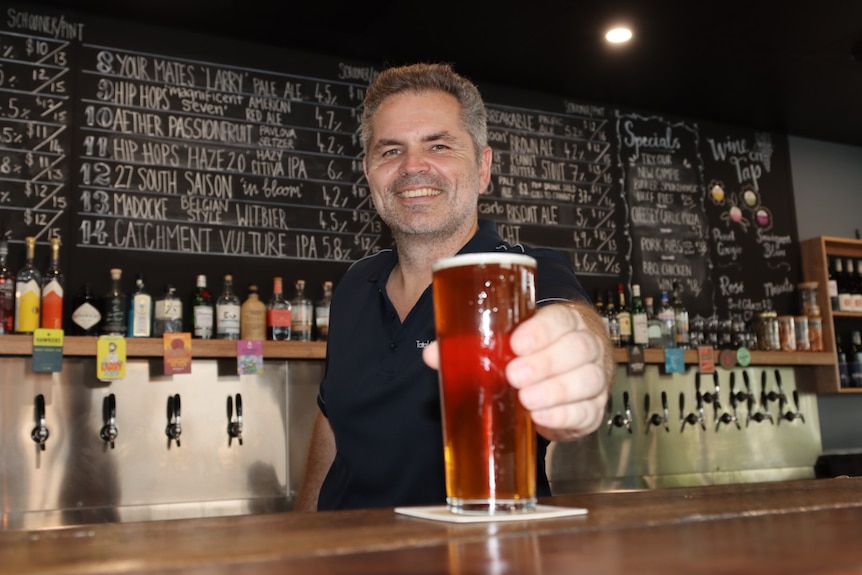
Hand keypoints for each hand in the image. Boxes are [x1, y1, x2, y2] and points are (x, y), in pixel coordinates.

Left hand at [422, 301, 612, 441]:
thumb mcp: (508, 342)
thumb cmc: (532, 353)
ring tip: (526, 399)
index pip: (560, 319)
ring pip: (588, 380)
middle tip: (515, 375)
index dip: (541, 331)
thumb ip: (473, 346)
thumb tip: (433, 354)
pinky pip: (587, 412)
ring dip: (556, 391)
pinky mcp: (592, 408)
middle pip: (578, 349)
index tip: (516, 343)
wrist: (565, 372)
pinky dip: (564, 415)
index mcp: (564, 322)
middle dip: (545, 363)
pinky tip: (541, 418)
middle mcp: (586, 346)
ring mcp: (594, 378)